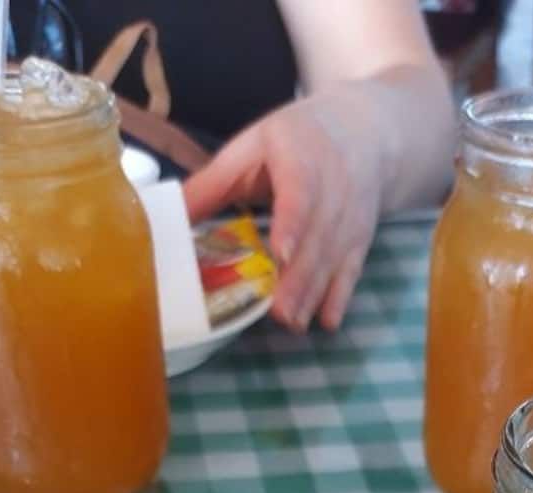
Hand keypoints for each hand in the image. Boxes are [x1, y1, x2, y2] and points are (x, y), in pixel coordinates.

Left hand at [184, 90, 382, 331]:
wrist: (365, 130)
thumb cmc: (296, 138)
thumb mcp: (252, 146)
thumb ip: (213, 183)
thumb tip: (166, 216)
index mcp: (301, 154)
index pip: (300, 192)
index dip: (292, 223)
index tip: (280, 254)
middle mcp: (334, 185)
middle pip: (317, 236)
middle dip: (299, 277)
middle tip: (279, 312)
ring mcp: (351, 214)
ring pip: (334, 257)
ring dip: (314, 293)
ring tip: (293, 323)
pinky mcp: (361, 236)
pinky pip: (352, 268)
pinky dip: (340, 296)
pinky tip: (326, 322)